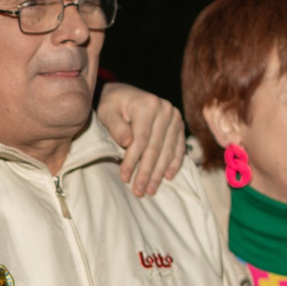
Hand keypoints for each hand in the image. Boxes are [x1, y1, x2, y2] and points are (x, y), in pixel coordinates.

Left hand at [98, 83, 186, 197]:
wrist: (124, 94)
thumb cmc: (113, 105)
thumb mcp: (107, 112)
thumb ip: (116, 127)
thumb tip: (127, 143)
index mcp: (148, 105)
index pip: (141, 140)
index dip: (133, 161)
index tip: (125, 178)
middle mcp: (165, 109)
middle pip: (155, 148)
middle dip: (147, 172)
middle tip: (139, 191)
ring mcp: (174, 117)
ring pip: (167, 150)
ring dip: (159, 172)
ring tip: (150, 190)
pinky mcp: (178, 124)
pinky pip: (178, 147)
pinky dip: (173, 163)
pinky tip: (167, 177)